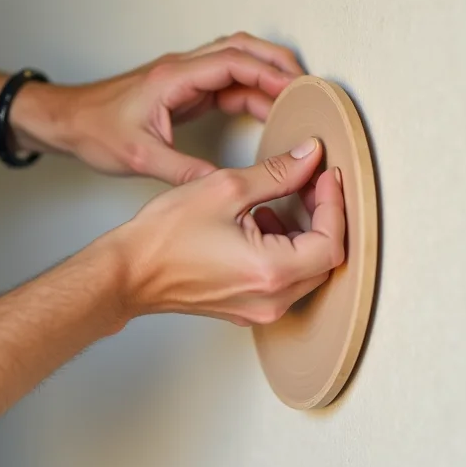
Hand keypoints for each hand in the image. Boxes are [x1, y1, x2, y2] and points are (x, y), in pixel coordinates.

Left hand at [16, 32, 304, 184]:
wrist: (65, 121)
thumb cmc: (93, 132)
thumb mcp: (139, 158)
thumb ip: (183, 171)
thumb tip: (223, 186)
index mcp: (174, 78)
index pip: (233, 62)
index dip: (269, 74)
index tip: (297, 91)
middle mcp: (182, 69)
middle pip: (242, 50)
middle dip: (279, 65)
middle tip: (309, 87)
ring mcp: (184, 77)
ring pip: (237, 61)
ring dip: (267, 74)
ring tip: (297, 97)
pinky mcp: (184, 90)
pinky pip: (228, 81)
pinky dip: (252, 91)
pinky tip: (268, 110)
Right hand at [107, 137, 345, 325]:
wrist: (129, 273)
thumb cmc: (164, 237)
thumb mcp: (225, 188)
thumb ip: (277, 173)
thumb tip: (309, 157)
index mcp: (271, 271)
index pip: (331, 242)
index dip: (336, 204)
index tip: (328, 175)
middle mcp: (272, 299)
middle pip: (326, 260)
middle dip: (324, 217)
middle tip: (312, 183)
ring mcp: (260, 309)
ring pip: (308, 271)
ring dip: (306, 234)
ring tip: (283, 201)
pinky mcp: (248, 308)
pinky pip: (286, 281)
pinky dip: (287, 251)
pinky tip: (262, 223)